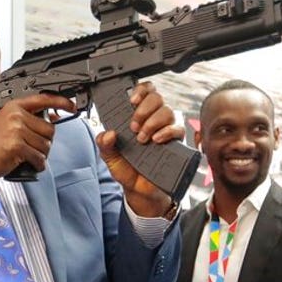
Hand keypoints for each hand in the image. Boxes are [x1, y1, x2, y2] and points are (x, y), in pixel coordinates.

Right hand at [0, 93, 76, 186]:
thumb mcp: (8, 124)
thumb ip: (28, 119)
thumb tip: (53, 118)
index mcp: (14, 107)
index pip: (43, 99)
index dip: (60, 102)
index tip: (71, 106)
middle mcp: (16, 115)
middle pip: (49, 129)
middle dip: (44, 142)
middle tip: (31, 148)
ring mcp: (16, 130)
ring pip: (46, 145)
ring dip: (40, 155)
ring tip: (26, 156)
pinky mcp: (17, 145)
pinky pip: (39, 157)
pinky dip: (37, 164)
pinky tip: (28, 164)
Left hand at [96, 82, 183, 217]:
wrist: (139, 190)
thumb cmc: (128, 170)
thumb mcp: (110, 157)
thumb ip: (104, 144)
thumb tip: (107, 133)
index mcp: (136, 118)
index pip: (144, 93)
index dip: (140, 90)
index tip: (131, 100)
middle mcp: (152, 120)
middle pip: (156, 98)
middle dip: (144, 109)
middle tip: (133, 126)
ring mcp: (164, 130)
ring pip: (167, 111)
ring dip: (153, 121)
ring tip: (142, 138)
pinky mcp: (175, 143)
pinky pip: (177, 129)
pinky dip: (167, 131)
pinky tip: (156, 139)